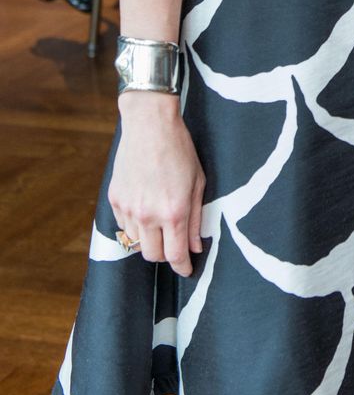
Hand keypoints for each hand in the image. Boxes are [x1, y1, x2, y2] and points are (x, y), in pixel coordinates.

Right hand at [108, 92, 205, 277]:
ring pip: (137, 244)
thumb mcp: (198, 181)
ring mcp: (128, 208)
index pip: (176, 255)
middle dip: (166, 255)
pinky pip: (124, 226)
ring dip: (150, 240)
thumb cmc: (179, 150)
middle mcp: (148, 215)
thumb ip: (196, 217)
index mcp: (173, 211)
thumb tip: (196, 246)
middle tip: (175, 244)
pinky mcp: (114, 200)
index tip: (186, 270)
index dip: (183, 267)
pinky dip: (135, 226)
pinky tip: (145, 208)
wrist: (150, 125)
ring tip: (160, 221)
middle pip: (153, 256)